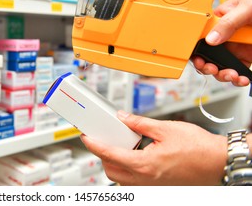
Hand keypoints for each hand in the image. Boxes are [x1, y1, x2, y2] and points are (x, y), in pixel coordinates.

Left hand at [81, 111, 226, 185]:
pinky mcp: (158, 186)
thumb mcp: (165, 128)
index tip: (86, 138)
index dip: (94, 145)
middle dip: (103, 156)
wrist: (218, 162)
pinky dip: (128, 169)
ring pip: (122, 178)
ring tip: (120, 145)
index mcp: (144, 164)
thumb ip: (139, 123)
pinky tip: (136, 154)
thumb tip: (123, 118)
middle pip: (111, 171)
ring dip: (115, 163)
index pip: (109, 155)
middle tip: (103, 139)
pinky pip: (135, 181)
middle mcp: (146, 179)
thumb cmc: (198, 148)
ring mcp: (152, 185)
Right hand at [191, 0, 251, 85]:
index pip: (200, 36)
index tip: (199, 59)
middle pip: (206, 56)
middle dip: (206, 66)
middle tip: (212, 69)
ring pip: (220, 67)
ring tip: (231, 75)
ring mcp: (235, 49)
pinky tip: (242, 79)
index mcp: (219, 21)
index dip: (195, 50)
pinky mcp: (245, 58)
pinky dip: (238, 79)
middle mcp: (224, 37)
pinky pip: (237, 71)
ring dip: (222, 75)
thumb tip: (211, 39)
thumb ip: (228, 22)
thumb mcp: (245, 8)